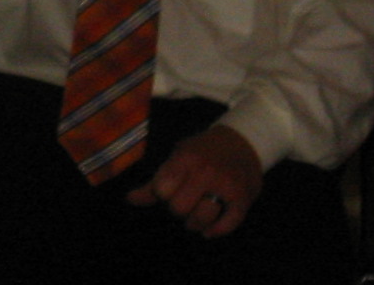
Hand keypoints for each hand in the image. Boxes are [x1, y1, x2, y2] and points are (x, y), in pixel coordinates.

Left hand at [125, 124, 262, 238]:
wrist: (243, 142)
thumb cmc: (202, 151)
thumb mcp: (178, 156)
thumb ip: (155, 181)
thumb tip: (130, 199)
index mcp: (186, 158)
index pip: (161, 190)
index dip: (162, 194)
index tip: (168, 190)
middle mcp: (206, 171)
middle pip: (179, 208)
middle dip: (177, 210)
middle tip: (183, 203)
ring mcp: (226, 186)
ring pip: (201, 219)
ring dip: (194, 224)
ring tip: (194, 217)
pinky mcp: (243, 199)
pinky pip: (227, 225)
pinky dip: (215, 231)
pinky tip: (209, 230)